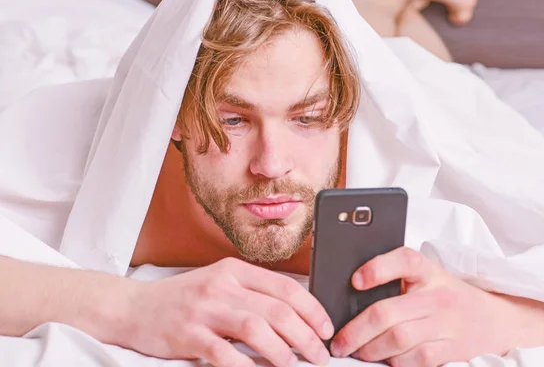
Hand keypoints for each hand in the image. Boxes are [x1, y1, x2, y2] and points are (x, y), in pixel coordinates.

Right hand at [124, 258, 333, 366]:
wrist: (133, 308)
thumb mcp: (219, 283)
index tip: (326, 329)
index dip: (312, 309)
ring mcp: (205, 310)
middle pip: (277, 310)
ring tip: (295, 365)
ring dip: (283, 352)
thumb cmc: (182, 298)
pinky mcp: (188, 335)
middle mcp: (222, 286)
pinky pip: (225, 354)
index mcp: (234, 270)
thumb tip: (294, 314)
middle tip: (320, 355)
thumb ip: (251, 293)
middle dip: (306, 336)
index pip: (285, 287)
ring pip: (257, 329)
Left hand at [329, 247, 539, 365]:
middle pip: (387, 313)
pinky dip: (394, 362)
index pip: (404, 260)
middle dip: (355, 332)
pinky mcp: (451, 349)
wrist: (495, 319)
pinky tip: (385, 358)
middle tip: (339, 341)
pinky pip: (414, 359)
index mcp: (428, 271)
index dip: (377, 269)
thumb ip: (396, 279)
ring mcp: (446, 324)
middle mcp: (438, 295)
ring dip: (369, 350)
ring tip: (356, 351)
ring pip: (397, 340)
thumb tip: (351, 293)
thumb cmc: (447, 295)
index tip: (355, 280)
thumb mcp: (427, 277)